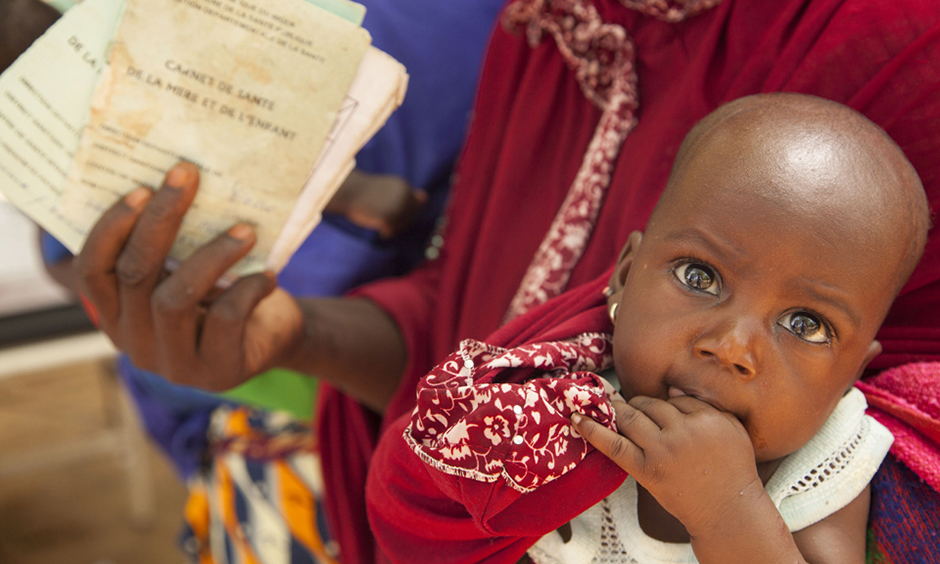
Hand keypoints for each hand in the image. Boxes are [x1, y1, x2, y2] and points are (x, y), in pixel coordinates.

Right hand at [75, 162, 304, 390]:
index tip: (141, 188)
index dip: (110, 228)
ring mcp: (174, 364)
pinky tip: (266, 277)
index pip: (92, 270)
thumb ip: (170, 245)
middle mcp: (135, 342)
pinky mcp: (216, 372)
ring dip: (213, 256)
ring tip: (245, 231)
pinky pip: (223, 320)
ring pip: (175, 298)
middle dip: (161, 219)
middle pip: (135, 274)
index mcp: (117, 314)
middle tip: (188, 177)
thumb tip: (174, 181)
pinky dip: (247, 290)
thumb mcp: (190, 269)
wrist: (277, 339)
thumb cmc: (226, 292)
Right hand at [325, 169, 426, 237]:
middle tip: (383, 218)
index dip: (404, 212)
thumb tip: (425, 197)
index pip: (415, 207)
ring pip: (401, 226)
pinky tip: (378, 228)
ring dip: (392, 228)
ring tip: (379, 222)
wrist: (346, 191)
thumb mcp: (390, 188)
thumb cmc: (365, 191)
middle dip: (399, 222)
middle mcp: (404, 196)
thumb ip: (406, 194)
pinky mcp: (387, 218)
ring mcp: (397, 207)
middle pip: (409, 218)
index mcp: (404, 187)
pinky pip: (390, 232)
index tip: (389, 209)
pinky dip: (385, 233)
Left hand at [571, 395, 760, 536]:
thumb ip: (706, 407)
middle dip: (638, 405)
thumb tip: (672, 389)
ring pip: (631, 417)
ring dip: (616, 410)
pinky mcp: (646, 469)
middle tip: (631, 408)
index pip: (674, 399)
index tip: (661, 412)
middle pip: (650, 405)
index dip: (666, 406)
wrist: (728, 510)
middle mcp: (683, 431)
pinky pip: (614, 445)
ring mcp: (662, 450)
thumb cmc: (733, 470)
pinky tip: (577, 419)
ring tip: (604, 405)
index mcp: (706, 418)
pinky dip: (593, 431)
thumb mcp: (732, 430)